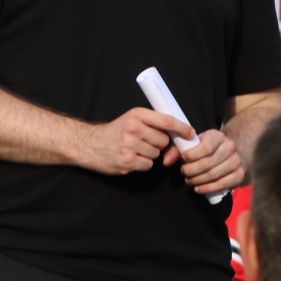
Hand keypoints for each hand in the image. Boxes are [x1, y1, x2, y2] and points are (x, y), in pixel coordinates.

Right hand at [73, 107, 189, 174]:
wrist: (90, 144)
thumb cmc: (114, 132)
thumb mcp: (130, 119)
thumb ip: (150, 122)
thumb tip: (177, 130)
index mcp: (136, 115)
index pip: (166, 121)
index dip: (181, 128)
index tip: (190, 133)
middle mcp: (134, 128)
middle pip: (163, 141)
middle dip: (158, 144)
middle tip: (145, 142)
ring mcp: (130, 145)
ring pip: (156, 154)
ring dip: (149, 155)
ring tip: (135, 150)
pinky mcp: (127, 161)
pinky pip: (148, 165)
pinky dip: (142, 164)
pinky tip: (131, 159)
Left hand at [177, 128, 243, 193]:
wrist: (228, 154)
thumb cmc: (205, 148)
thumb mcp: (191, 144)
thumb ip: (176, 150)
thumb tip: (166, 161)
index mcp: (217, 136)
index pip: (205, 148)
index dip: (191, 156)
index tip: (183, 159)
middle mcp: (229, 147)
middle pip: (207, 164)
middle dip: (191, 171)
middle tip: (184, 173)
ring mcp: (236, 161)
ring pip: (214, 175)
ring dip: (197, 181)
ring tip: (190, 181)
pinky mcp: (240, 174)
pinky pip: (222, 185)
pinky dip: (207, 188)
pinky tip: (198, 188)